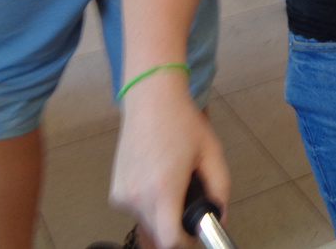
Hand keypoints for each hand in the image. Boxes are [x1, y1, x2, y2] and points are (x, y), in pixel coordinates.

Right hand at [110, 76, 229, 248]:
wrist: (150, 100)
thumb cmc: (182, 123)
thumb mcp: (212, 154)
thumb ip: (220, 189)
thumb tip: (219, 216)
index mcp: (163, 190)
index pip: (170, 241)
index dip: (187, 241)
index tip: (197, 231)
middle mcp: (137, 198)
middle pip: (158, 236)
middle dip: (177, 228)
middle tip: (192, 204)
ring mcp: (122, 196)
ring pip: (147, 224)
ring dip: (163, 216)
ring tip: (175, 185)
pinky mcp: (115, 192)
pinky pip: (137, 211)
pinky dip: (150, 205)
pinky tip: (159, 179)